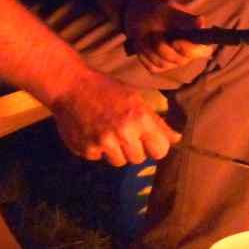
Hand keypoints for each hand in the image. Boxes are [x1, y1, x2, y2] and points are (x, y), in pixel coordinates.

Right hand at [52, 71, 181, 165]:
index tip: (150, 141)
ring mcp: (104, 143)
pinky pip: (99, 158)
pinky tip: (93, 132)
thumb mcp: (136, 99)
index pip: (160, 150)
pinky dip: (97, 149)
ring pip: (119, 162)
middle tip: (124, 133)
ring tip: (108, 132)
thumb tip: (177, 138)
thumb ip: (156, 122)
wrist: (71, 86)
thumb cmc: (107, 89)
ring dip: (116, 151)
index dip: (156, 146)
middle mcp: (123, 133)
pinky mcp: (86, 150)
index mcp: (140, 118)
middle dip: (135, 148)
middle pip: (139, 159)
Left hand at [123, 0, 213, 72]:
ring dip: (150, 48)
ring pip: (163, 64)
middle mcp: (187, 53)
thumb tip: (200, 22)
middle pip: (180, 60)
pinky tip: (142, 41)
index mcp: (196, 37)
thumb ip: (184, 19)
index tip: (174, 42)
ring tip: (145, 33)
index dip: (190, 49)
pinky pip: (152, 66)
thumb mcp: (169, 11)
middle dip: (162, 46)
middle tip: (153, 32)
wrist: (138, 16)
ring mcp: (173, 62)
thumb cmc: (158, 11)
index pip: (204, 50)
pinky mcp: (159, 67)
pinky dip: (144, 53)